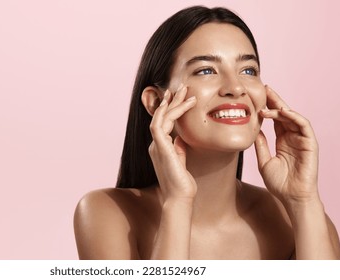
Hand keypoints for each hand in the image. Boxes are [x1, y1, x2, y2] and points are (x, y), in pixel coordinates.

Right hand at [148, 85, 196, 200]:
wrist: (179, 197)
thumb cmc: (182, 183)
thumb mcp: (181, 161)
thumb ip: (178, 149)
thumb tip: (180, 139)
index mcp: (160, 148)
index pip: (163, 123)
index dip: (170, 109)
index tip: (179, 97)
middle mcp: (156, 145)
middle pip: (161, 117)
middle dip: (171, 101)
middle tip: (181, 87)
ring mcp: (156, 146)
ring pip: (160, 117)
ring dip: (171, 103)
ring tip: (183, 91)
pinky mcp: (160, 148)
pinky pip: (159, 125)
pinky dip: (167, 113)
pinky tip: (178, 104)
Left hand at [254, 86, 319, 205]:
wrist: (292, 197)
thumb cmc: (280, 183)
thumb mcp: (264, 161)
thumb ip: (260, 145)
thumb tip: (253, 130)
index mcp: (282, 140)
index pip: (276, 119)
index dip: (268, 108)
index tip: (257, 97)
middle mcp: (293, 137)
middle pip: (284, 114)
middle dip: (275, 101)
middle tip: (265, 88)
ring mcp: (302, 140)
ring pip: (293, 117)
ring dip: (281, 108)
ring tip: (268, 103)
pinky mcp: (310, 144)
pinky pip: (304, 126)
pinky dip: (294, 117)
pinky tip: (283, 112)